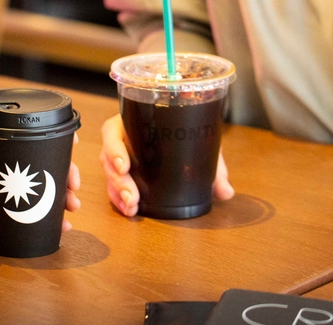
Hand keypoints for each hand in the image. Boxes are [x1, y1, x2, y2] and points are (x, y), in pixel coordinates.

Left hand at [0, 132, 81, 235]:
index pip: (27, 142)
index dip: (52, 144)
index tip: (72, 146)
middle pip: (38, 171)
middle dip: (61, 177)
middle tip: (73, 188)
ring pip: (34, 196)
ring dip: (56, 202)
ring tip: (71, 211)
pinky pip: (19, 219)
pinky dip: (39, 223)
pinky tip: (55, 229)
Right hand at [100, 114, 233, 216]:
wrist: (186, 129)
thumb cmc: (185, 128)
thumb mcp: (199, 140)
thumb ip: (214, 165)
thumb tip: (225, 192)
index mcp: (132, 121)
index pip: (112, 131)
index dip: (114, 149)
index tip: (124, 166)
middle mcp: (121, 138)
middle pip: (106, 158)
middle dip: (117, 181)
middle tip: (132, 197)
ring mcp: (119, 156)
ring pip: (108, 175)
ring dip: (117, 192)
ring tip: (131, 208)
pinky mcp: (121, 173)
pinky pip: (113, 185)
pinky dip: (119, 199)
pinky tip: (128, 210)